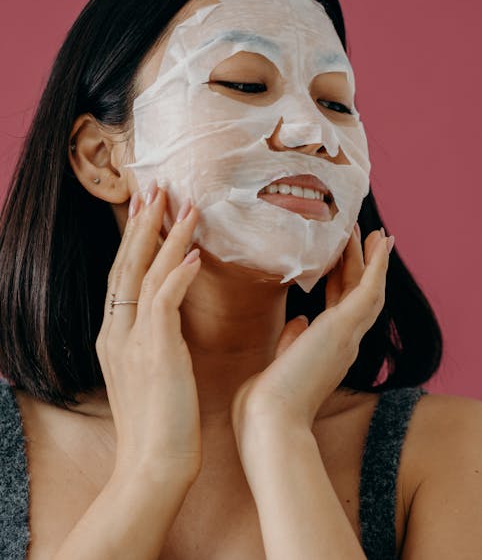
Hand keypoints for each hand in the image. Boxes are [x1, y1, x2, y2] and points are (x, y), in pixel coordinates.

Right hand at [96, 181, 201, 483]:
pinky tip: (195, 252)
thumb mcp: (150, 374)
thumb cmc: (160, 424)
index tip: (146, 210)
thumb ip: (156, 342)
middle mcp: (116, 332)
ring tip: (183, 205)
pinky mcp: (155, 350)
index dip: (135, 241)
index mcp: (114, 337)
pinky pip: (164, 300)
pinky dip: (178, 273)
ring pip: (145, 274)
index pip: (123, 276)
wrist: (153, 465)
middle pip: (127, 265)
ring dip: (166, 237)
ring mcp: (132, 340)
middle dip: (142, 224)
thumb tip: (171, 321)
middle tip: (154, 188)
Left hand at [230, 227, 392, 451]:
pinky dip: (377, 265)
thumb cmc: (265, 403)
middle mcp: (344, 344)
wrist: (269, 423)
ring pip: (367, 289)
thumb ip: (291, 342)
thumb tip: (299, 321)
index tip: (341, 262)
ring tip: (369, 232)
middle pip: (358, 295)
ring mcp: (348, 336)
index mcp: (328, 352)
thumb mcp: (279, 364)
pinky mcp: (344, 328)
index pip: (339, 309)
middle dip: (361, 265)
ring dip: (369, 259)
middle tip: (364, 237)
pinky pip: (369, 289)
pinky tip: (379, 243)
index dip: (343, 282)